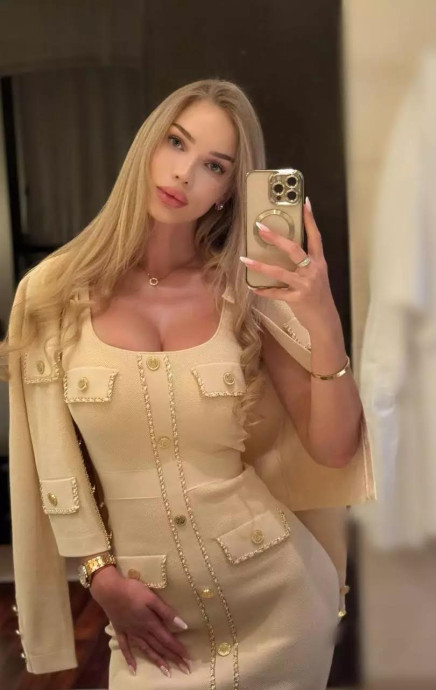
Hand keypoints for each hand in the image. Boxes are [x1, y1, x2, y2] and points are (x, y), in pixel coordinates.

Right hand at [90, 566, 191, 677]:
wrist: (109, 590)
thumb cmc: (133, 591)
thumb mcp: (152, 598)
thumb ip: (166, 612)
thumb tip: (183, 625)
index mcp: (151, 623)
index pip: (167, 639)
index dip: (178, 649)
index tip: (188, 658)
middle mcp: (142, 632)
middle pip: (159, 647)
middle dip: (172, 658)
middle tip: (184, 669)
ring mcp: (130, 633)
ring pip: (146, 650)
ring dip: (157, 660)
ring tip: (166, 671)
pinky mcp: (120, 631)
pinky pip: (125, 648)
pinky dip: (129, 659)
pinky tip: (133, 669)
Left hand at [240, 197, 339, 333]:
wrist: (325, 319)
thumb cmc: (318, 295)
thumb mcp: (317, 275)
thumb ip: (305, 262)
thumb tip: (286, 247)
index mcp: (318, 262)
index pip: (315, 236)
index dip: (310, 219)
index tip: (305, 202)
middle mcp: (313, 270)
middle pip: (294, 250)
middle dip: (276, 238)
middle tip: (261, 228)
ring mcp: (304, 285)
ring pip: (279, 272)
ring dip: (260, 266)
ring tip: (245, 259)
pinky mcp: (296, 299)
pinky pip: (276, 293)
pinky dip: (263, 291)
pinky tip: (252, 287)